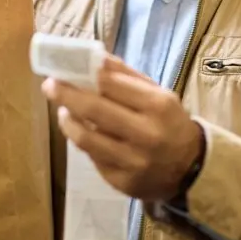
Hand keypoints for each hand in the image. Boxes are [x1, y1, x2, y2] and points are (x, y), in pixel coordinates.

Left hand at [42, 56, 203, 201]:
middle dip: (66, 94)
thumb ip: (127, 77)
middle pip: (95, 110)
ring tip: (62, 109)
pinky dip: (82, 141)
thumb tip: (94, 58)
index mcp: (158, 106)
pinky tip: (79, 131)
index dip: (86, 74)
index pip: (113, 85)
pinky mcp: (122, 181)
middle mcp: (146, 134)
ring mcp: (133, 162)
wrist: (190, 168)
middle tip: (50, 84)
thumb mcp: (159, 95)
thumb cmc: (169, 123)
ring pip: (86, 138)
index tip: (66, 66)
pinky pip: (92, 157)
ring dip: (67, 120)